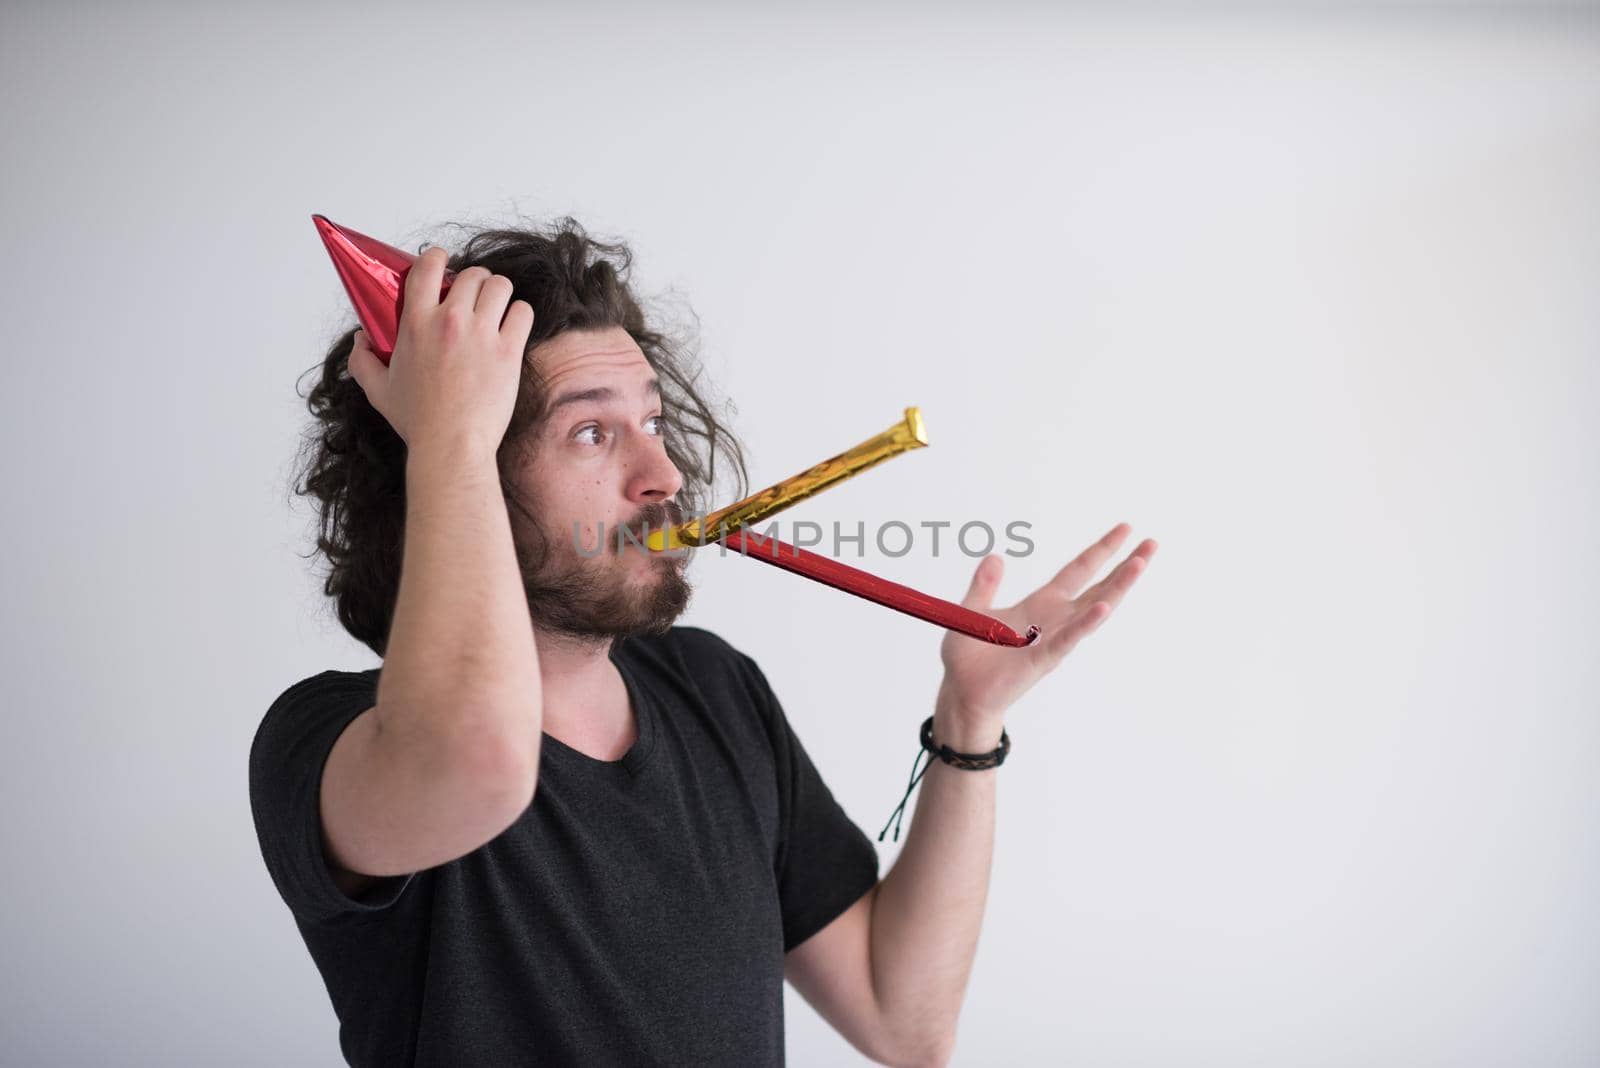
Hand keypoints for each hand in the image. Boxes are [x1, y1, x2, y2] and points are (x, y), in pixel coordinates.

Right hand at [345, 246, 534, 457]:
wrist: (451, 446)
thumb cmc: (418, 421)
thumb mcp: (378, 390)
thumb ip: (362, 360)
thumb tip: (361, 339)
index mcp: (416, 323)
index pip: (427, 267)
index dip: (438, 257)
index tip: (442, 263)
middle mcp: (449, 321)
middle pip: (472, 274)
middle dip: (475, 282)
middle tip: (474, 298)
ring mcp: (481, 334)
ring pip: (500, 286)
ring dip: (498, 293)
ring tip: (495, 308)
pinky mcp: (508, 351)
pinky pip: (523, 311)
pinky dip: (519, 314)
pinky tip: (512, 327)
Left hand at [934, 523, 1156, 746]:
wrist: (961, 692)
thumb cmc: (969, 656)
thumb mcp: (972, 610)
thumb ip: (985, 584)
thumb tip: (996, 555)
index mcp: (1040, 604)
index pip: (1078, 571)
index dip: (1101, 551)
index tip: (1126, 529)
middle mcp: (1054, 620)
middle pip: (1098, 587)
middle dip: (1125, 566)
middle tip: (1151, 543)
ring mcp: (1052, 639)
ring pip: (1092, 611)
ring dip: (1116, 588)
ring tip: (1139, 565)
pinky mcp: (1041, 660)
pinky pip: (1067, 640)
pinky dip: (1085, 624)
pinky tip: (1103, 607)